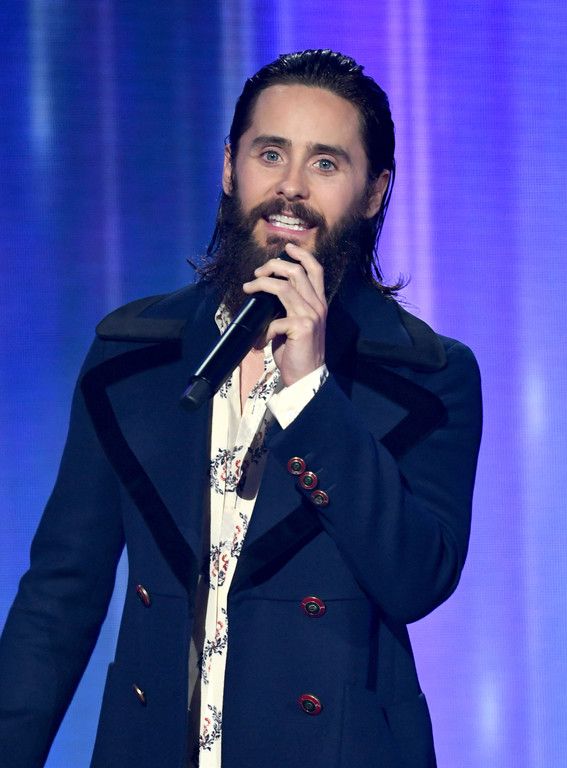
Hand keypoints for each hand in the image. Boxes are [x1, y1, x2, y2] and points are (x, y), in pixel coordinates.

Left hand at [242, 242, 326, 386]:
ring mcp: (311, 316)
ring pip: (284, 287)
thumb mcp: (296, 324)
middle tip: (257, 272)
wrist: (306, 377)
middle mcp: (318, 306)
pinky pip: (275, 320)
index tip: (287, 247)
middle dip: (273, 266)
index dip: (302, 254)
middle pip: (296, 272)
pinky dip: (263, 330)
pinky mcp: (302, 328)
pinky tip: (259, 341)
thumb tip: (266, 293)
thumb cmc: (297, 351)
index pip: (316, 270)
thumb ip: (289, 307)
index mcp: (319, 303)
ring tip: (248, 288)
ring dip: (262, 284)